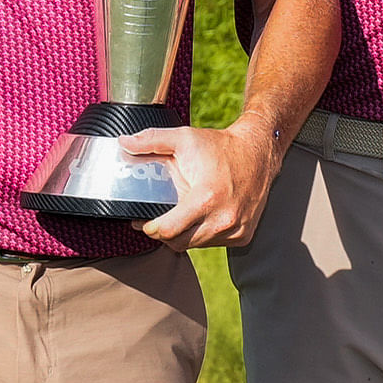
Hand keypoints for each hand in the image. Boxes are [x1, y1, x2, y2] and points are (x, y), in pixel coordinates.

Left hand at [129, 121, 282, 249]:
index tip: (144, 222)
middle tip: (156, 221)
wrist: (258, 152)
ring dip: (184, 235)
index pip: (169, 231)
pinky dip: (203, 235)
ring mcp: (235, 229)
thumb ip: (151, 140)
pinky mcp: (243, 235)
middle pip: (179, 242)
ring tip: (178, 217)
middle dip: (164, 234)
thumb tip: (124, 143)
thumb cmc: (221, 146)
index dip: (151, 228)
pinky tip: (200, 218)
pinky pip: (213, 243)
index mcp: (205, 198)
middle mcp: (223, 218)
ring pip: (196, 245)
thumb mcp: (184, 138)